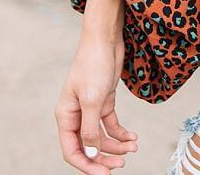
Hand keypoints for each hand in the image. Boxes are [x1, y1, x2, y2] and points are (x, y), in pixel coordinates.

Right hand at [54, 35, 137, 172]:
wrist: (106, 38)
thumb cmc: (94, 64)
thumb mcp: (93, 99)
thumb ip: (91, 129)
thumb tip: (91, 154)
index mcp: (66, 115)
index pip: (72, 149)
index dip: (86, 165)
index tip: (104, 174)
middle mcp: (76, 114)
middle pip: (88, 146)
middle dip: (104, 158)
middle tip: (121, 165)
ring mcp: (91, 108)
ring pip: (102, 138)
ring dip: (116, 146)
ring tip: (133, 147)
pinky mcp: (104, 101)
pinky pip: (111, 125)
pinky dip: (122, 133)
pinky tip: (133, 137)